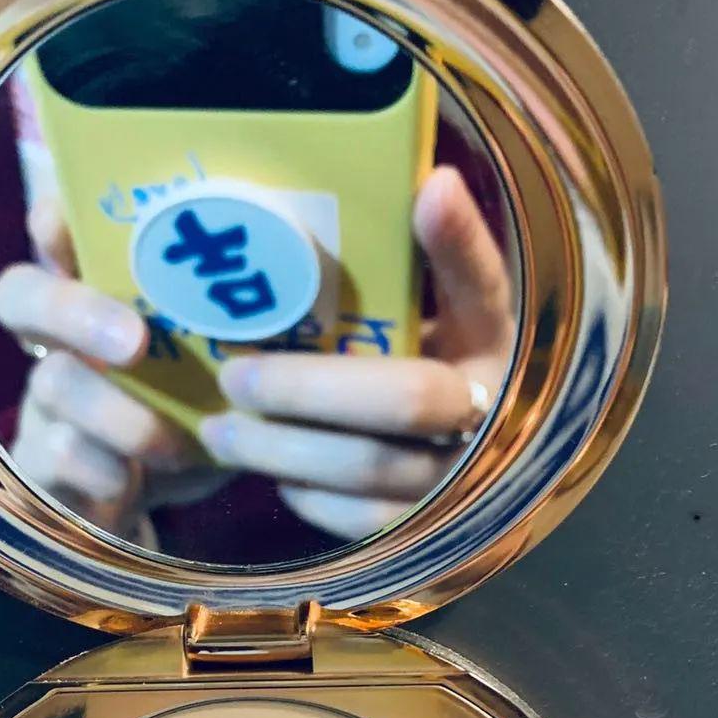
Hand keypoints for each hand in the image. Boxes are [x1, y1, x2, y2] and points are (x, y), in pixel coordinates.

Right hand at [0, 199, 204, 537]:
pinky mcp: (40, 461)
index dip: (54, 221)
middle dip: (74, 310)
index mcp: (97, 298)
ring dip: (117, 414)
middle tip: (135, 342)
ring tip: (171, 445)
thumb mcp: (209, 371)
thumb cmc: (179, 416)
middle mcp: (57, 339)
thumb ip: (233, 334)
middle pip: (20, 294)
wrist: (138, 506)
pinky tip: (129, 481)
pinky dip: (101, 469)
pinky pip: (56, 454)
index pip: (53, 234)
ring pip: (53, 383)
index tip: (68, 220)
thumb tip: (308, 294)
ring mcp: (41, 400)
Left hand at [198, 166, 515, 538]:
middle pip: (402, 399)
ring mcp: (462, 483)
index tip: (429, 189)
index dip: (459, 242)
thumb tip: (431, 181)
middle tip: (233, 376)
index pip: (487, 286)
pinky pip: (361, 521)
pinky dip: (310, 496)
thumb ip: (439, 257)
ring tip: (221, 431)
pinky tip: (273, 471)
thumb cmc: (431, 370)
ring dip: (285, 450)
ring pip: (369, 468)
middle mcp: (492, 413)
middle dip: (305, 388)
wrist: (456, 462)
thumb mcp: (443, 316)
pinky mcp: (427, 535)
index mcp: (496, 342)